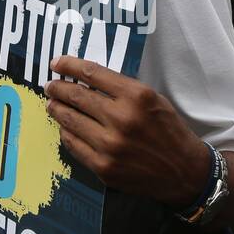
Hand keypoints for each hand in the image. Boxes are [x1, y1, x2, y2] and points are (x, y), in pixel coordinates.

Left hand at [45, 55, 208, 205]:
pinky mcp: (103, 167)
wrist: (182, 171)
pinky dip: (66, 133)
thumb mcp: (152, 99)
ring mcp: (110, 145)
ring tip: (52, 104)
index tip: (57, 63)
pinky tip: (65, 127)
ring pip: (70, 120)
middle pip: (76, 96)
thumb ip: (121, 89)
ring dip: (57, 109)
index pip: (92, 73)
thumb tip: (85, 79)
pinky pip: (74, 145)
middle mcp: (122, 119)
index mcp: (136, 96)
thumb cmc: (168, 131)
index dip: (69, 65)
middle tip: (50, 85)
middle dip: (58, 88)